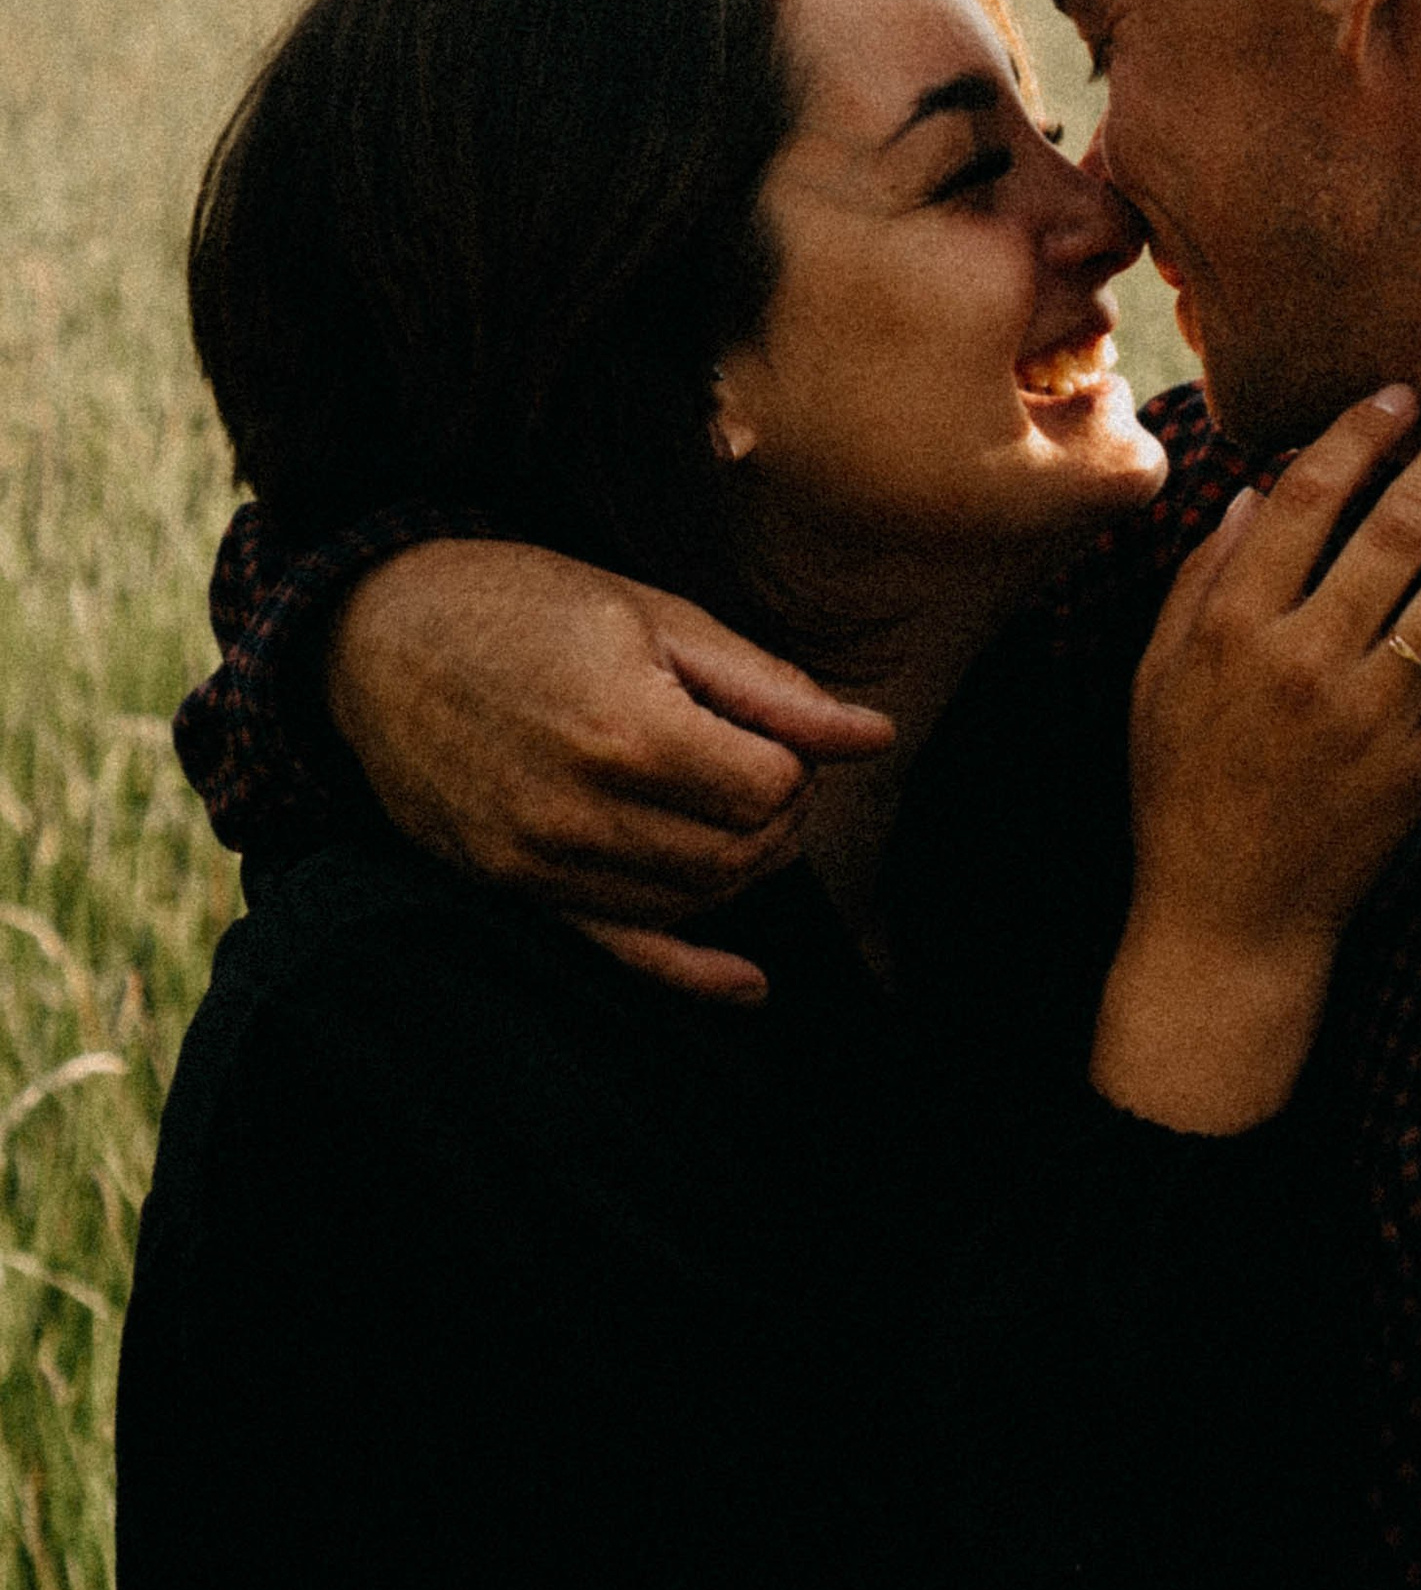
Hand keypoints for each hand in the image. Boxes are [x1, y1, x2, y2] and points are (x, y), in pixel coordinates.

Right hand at [326, 542, 892, 1002]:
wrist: (377, 636)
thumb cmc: (523, 605)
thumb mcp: (656, 617)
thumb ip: (769, 689)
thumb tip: (874, 736)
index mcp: (628, 730)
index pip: (772, 790)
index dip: (796, 760)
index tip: (773, 728)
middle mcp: (581, 812)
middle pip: (741, 855)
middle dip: (778, 816)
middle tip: (766, 766)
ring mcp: (540, 863)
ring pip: (694, 901)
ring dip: (739, 866)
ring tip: (729, 806)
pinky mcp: (513, 891)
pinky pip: (621, 954)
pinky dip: (692, 974)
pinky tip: (748, 984)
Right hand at [1089, 367, 1420, 1131]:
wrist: (1230, 920)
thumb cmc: (1182, 790)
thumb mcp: (1156, 679)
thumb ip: (1202, 579)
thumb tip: (1255, 488)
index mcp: (1236, 631)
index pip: (1304, 504)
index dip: (1357, 439)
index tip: (1402, 393)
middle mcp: (1308, 664)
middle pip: (1397, 531)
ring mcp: (1374, 718)